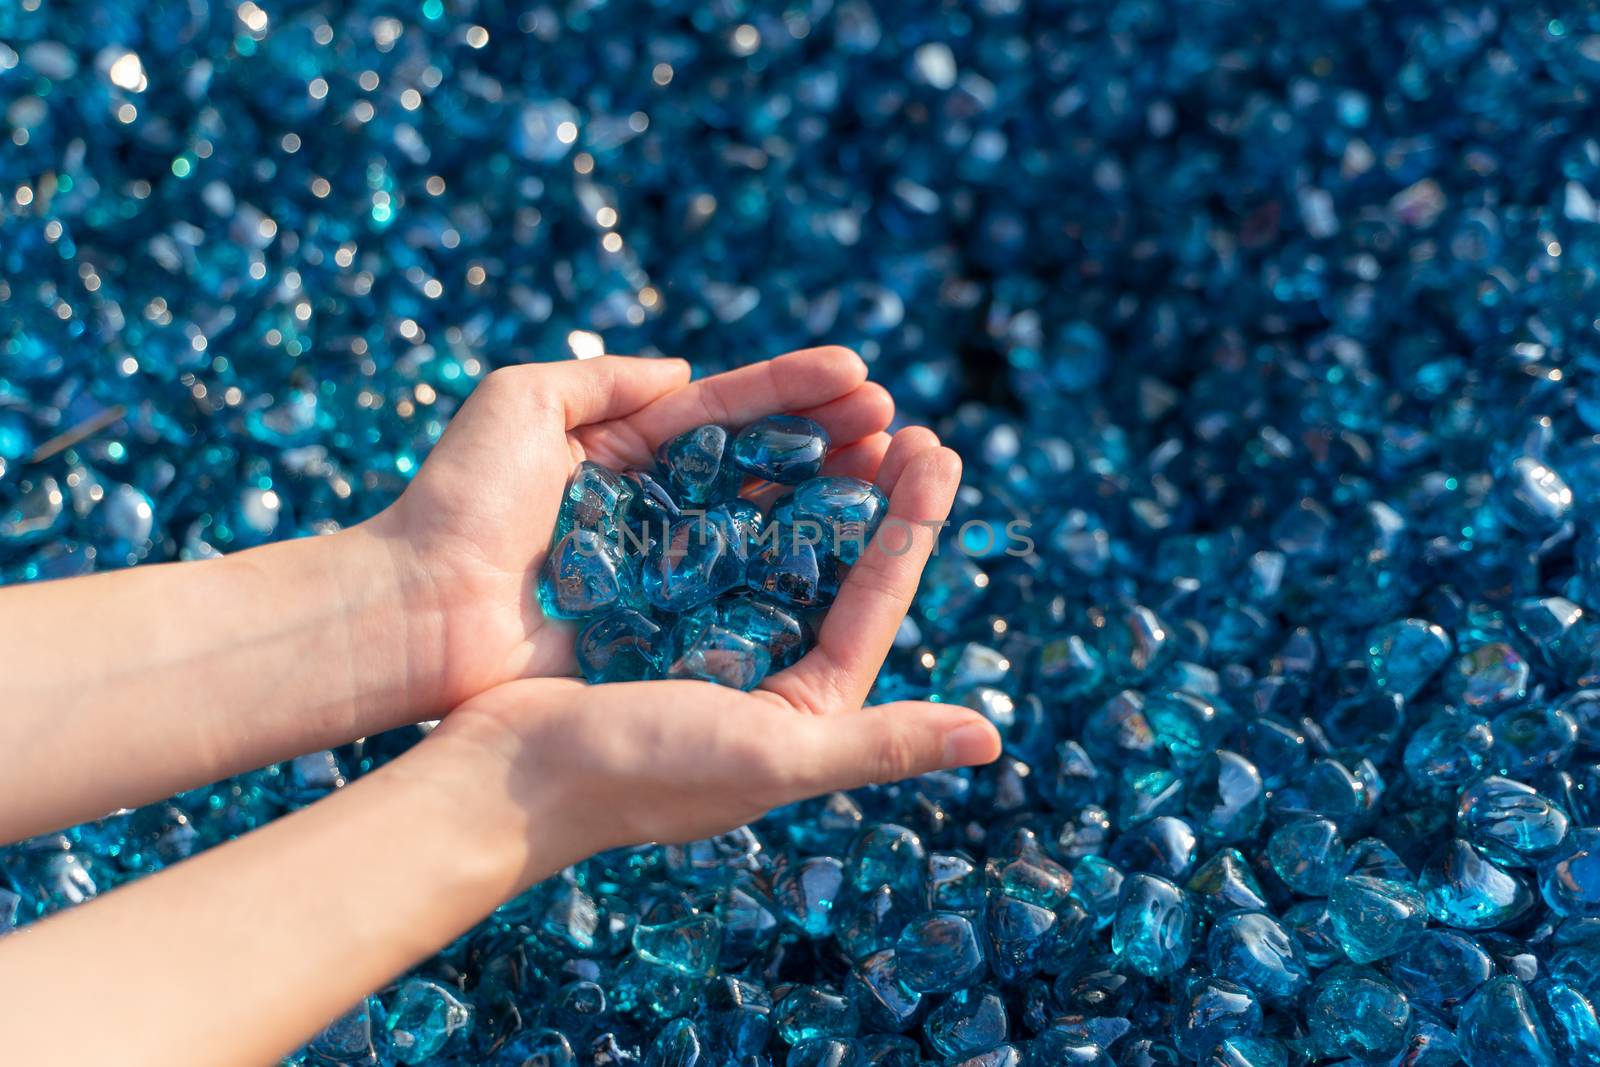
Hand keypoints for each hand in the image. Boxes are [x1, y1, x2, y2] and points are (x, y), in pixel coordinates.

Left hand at [363, 347, 895, 710]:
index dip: (796, 389)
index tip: (863, 374)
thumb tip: (686, 374)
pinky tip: (858, 552)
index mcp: (625, 451)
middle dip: (835, 440)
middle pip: (765, 465)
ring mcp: (668, 571)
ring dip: (835, 498)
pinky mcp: (668, 629)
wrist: (417, 613)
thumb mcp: (520, 403)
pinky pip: (747, 594)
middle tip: (902, 426)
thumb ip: (604, 378)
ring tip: (901, 472)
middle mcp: (658, 509)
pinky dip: (802, 572)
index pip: (729, 411)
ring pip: (769, 525)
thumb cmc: (460, 502)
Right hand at [417, 432, 1001, 875]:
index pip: (874, 601)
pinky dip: (731, 493)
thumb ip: (881, 744)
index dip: (910, 525)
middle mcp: (761, 675)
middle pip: (832, 567)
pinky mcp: (646, 614)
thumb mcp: (774, 756)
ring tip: (839, 417)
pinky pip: (703, 541)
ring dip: (809, 482)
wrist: (502, 777)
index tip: (937, 449)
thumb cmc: (640, 770)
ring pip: (771, 544)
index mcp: (802, 710)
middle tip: (897, 420)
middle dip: (869, 493)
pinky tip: (747, 446)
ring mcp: (700, 640)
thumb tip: (993, 743)